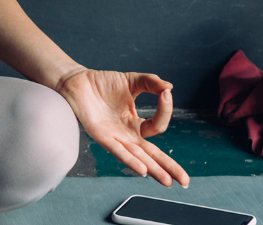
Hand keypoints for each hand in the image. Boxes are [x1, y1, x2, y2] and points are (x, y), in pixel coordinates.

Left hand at [56, 68, 189, 187]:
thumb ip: (151, 83)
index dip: (165, 110)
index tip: (166, 94)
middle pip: (152, 154)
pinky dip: (130, 160)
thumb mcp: (132, 80)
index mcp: (134, 123)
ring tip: (168, 182)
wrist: (76, 80)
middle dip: (169, 167)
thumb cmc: (102, 83)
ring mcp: (114, 137)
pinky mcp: (100, 136)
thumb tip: (170, 87)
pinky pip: (118, 151)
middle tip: (186, 181)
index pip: (157, 126)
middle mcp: (126, 134)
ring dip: (154, 170)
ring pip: (138, 157)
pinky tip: (142, 170)